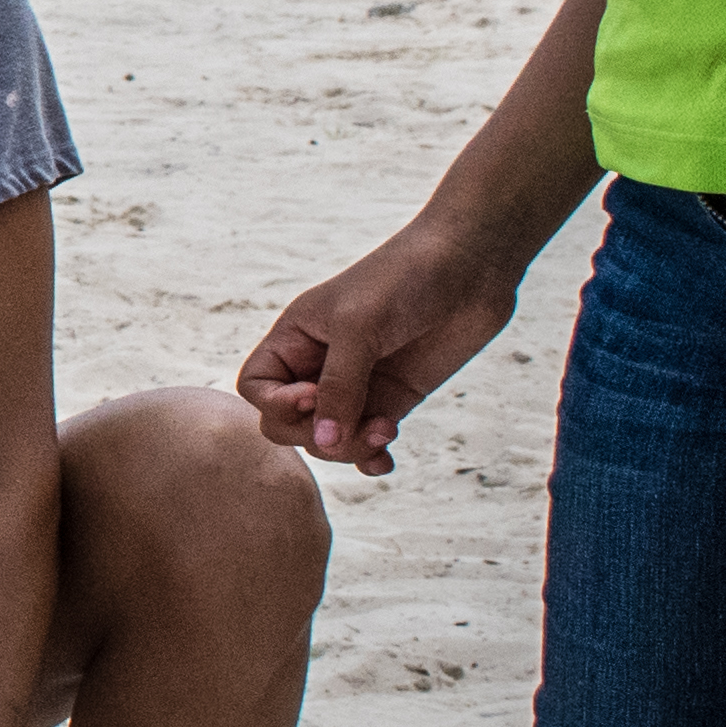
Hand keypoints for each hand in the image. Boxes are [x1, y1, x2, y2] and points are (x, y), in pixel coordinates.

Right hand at [233, 214, 522, 471]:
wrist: (469, 267)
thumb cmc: (403, 279)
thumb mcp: (359, 328)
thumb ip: (339, 387)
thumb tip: (323, 442)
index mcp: (296, 337)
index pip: (257, 386)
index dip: (276, 404)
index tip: (313, 395)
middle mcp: (320, 364)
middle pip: (289, 423)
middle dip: (317, 435)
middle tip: (357, 422)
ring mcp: (358, 385)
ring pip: (329, 438)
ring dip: (352, 446)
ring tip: (386, 430)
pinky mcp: (393, 399)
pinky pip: (367, 442)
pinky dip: (370, 457)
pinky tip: (386, 459)